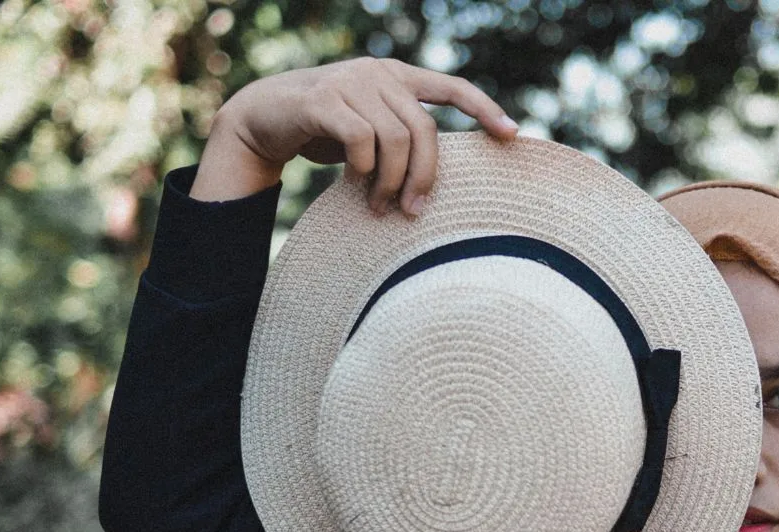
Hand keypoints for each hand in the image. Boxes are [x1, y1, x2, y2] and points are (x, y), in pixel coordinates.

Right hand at [191, 57, 517, 212]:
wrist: (264, 118)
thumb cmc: (327, 132)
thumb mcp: (372, 131)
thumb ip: (402, 139)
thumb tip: (434, 182)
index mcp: (398, 77)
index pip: (453, 87)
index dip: (485, 110)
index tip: (513, 136)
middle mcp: (379, 72)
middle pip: (424, 130)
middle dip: (424, 177)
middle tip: (413, 212)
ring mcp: (351, 81)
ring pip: (394, 139)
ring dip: (390, 183)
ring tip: (381, 208)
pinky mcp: (323, 98)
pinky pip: (361, 141)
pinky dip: (363, 170)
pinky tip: (355, 185)